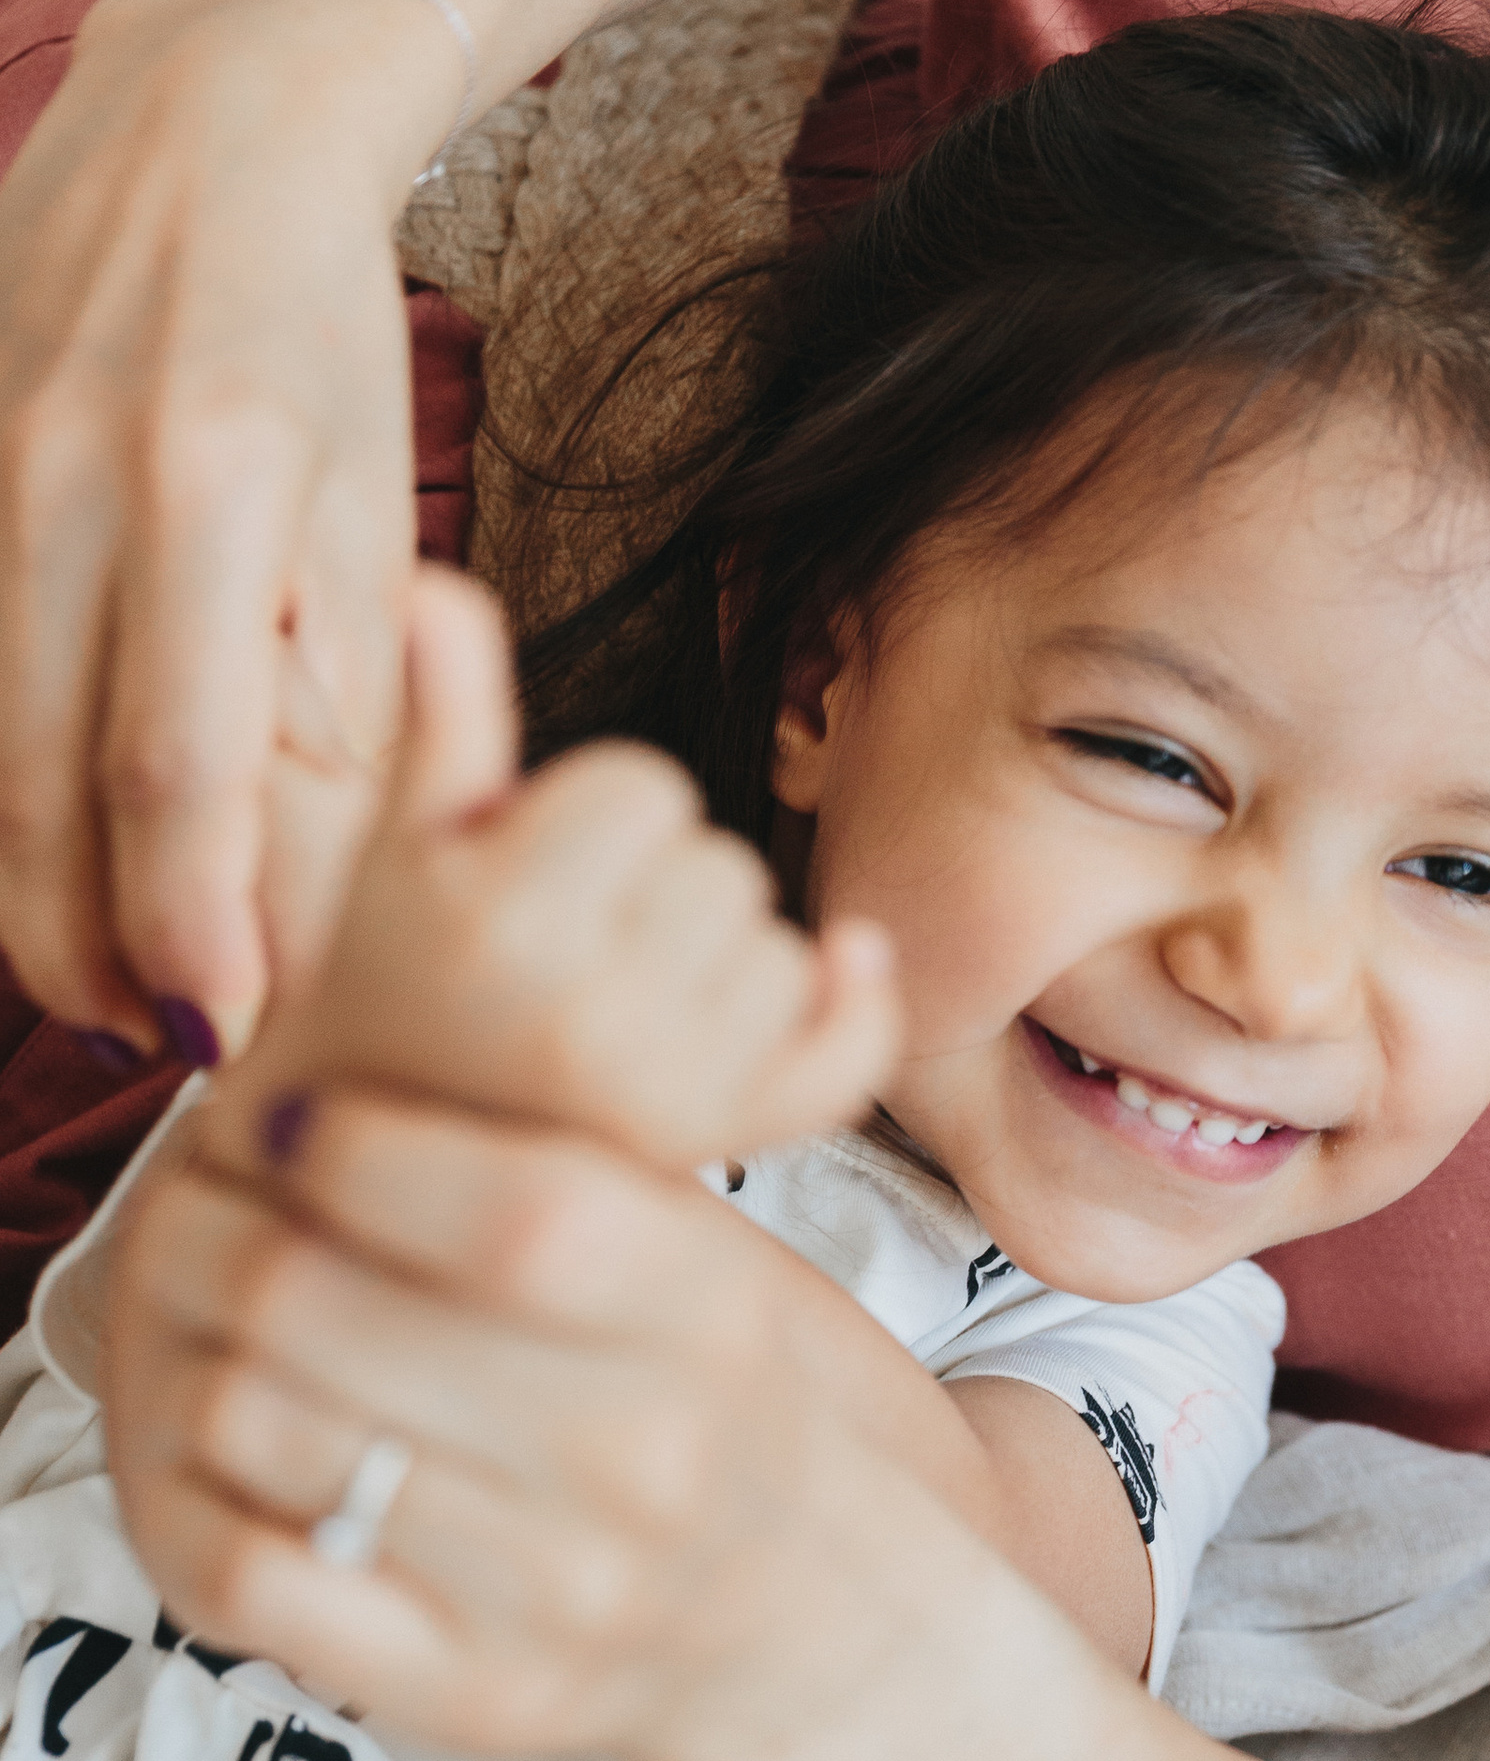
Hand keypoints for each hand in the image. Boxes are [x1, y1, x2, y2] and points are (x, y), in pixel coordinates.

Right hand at [0, 0, 457, 1060]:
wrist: (197, 126)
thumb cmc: (315, 337)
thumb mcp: (370, 504)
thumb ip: (337, 680)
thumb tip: (302, 860)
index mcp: (206, 481)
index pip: (175, 758)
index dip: (190, 914)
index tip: (224, 1028)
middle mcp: (63, 473)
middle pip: (42, 776)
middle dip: (90, 944)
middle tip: (155, 1044)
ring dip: (27, 892)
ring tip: (97, 988)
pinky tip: (37, 865)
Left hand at [105, 1082, 926, 1760]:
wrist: (807, 1614)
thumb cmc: (716, 1396)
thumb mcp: (700, 1248)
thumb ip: (574, 1146)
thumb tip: (397, 1007)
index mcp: (708, 1321)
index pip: (514, 1211)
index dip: (365, 1147)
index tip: (305, 1122)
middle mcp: (642, 1461)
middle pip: (344, 1315)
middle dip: (231, 1232)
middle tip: (207, 1202)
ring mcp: (557, 1590)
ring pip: (278, 1433)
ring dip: (202, 1348)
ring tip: (214, 1311)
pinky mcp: (471, 1689)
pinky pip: (263, 1579)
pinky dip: (209, 1495)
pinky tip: (242, 1438)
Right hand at [219, 564, 898, 1173]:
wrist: (364, 1175)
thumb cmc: (388, 986)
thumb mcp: (394, 845)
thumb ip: (439, 712)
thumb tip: (440, 585)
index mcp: (498, 916)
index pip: (644, 786)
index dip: (595, 814)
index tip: (530, 864)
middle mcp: (588, 1013)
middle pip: (720, 863)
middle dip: (655, 884)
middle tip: (569, 944)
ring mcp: (665, 1091)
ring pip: (776, 943)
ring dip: (717, 953)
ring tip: (612, 1001)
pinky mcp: (724, 1146)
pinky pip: (846, 1051)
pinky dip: (855, 1003)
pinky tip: (846, 962)